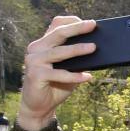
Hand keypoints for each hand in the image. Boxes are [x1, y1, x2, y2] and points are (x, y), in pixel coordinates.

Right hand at [18, 16, 96, 130]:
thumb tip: (95, 50)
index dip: (72, 22)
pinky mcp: (35, 75)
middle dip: (77, 29)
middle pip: (58, 34)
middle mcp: (36, 49)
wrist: (39, 107)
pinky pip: (58, 74)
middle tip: (92, 25)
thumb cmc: (55, 86)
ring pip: (58, 52)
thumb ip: (77, 60)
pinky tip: (87, 77)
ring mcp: (34, 61)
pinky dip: (74, 76)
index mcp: (43, 44)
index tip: (89, 22)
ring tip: (93, 48)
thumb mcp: (69, 70)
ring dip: (77, 49)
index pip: (56, 26)